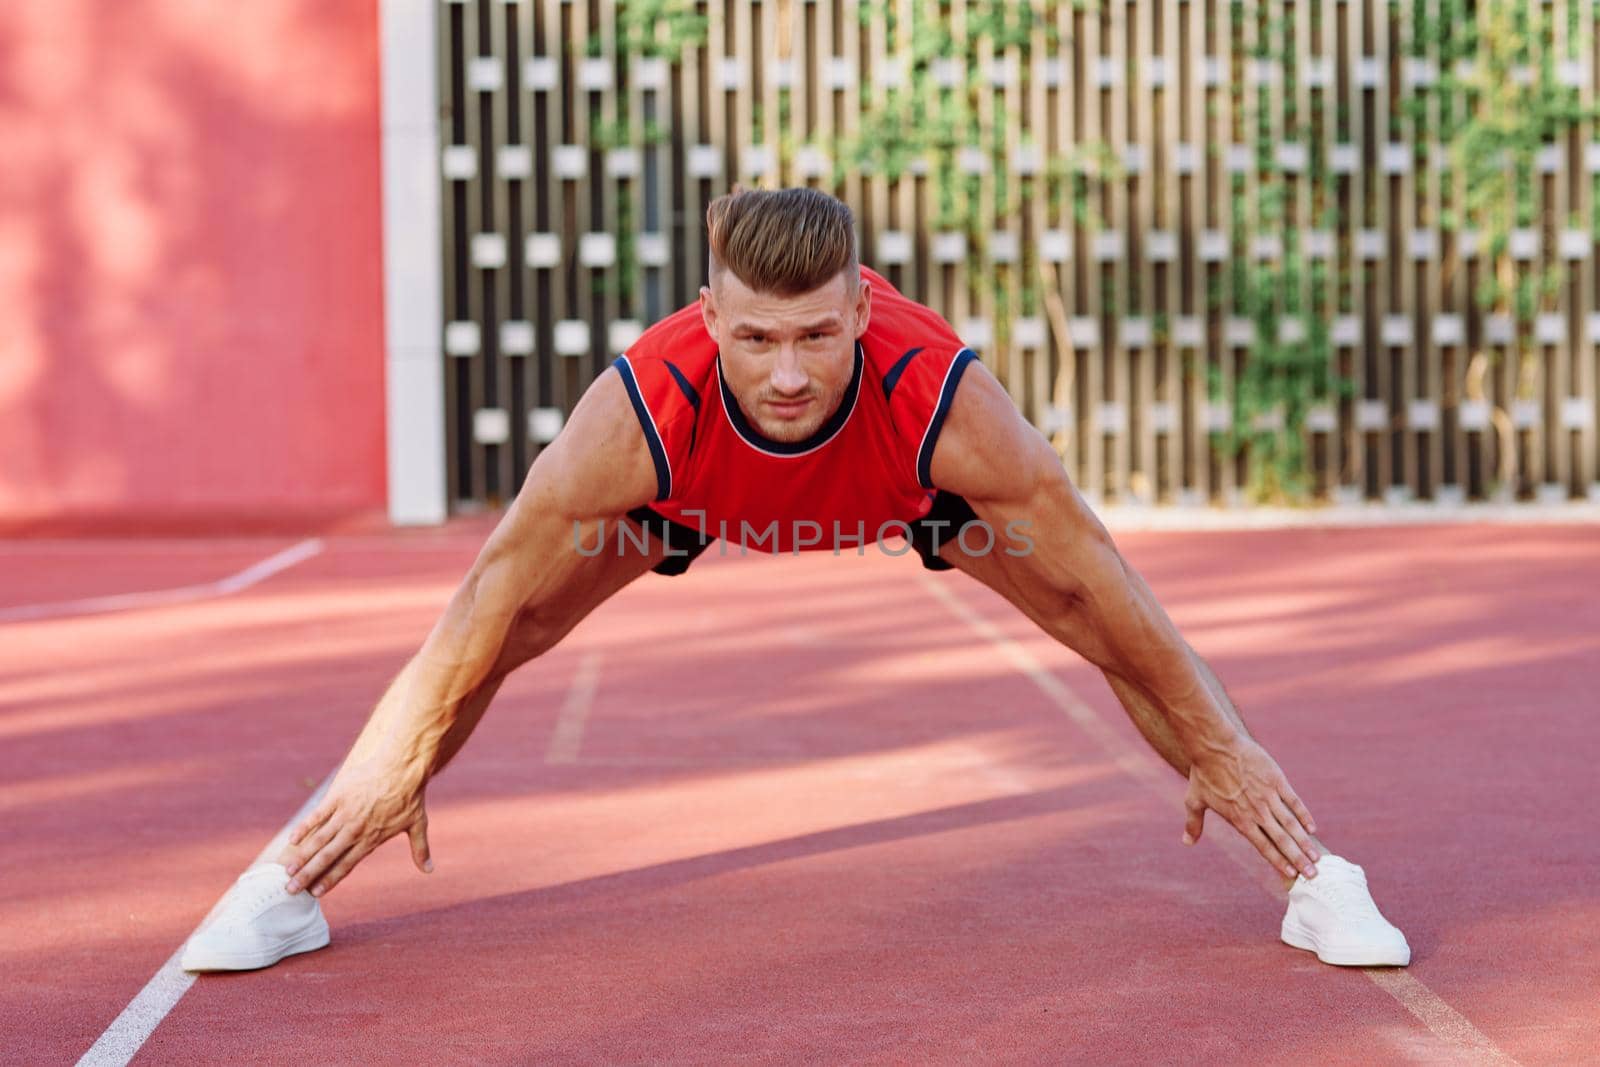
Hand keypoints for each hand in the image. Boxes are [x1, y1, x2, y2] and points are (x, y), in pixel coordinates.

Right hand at [280, 760, 432, 896]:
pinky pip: (317, 816)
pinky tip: (291, 841)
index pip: (346, 865)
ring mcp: (345, 814)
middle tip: (290, 889)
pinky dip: (304, 828)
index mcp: (371, 840)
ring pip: (319, 839)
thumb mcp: (418, 824)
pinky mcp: (338, 797)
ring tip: (287, 870)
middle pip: (327, 857)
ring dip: (302, 856)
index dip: (330, 880)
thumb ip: (420, 849)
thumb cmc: (411, 796)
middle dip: (308, 875)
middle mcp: (355, 830)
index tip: (315, 893)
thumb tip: (429, 870)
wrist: (402, 767)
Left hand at [1182, 739, 1318, 879]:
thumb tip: (1186, 842)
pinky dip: (1304, 815)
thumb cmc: (1203, 773)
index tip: (1291, 875)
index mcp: (1240, 820)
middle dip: (1298, 859)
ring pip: (1291, 824)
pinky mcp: (1276, 780)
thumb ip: (1194, 823)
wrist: (1215, 746)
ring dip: (1304, 842)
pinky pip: (1293, 801)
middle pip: (1282, 840)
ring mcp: (1268, 796)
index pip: (1263, 846)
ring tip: (1317, 857)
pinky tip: (1312, 828)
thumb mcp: (1194, 800)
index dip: (1278, 861)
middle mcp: (1257, 812)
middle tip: (1313, 874)